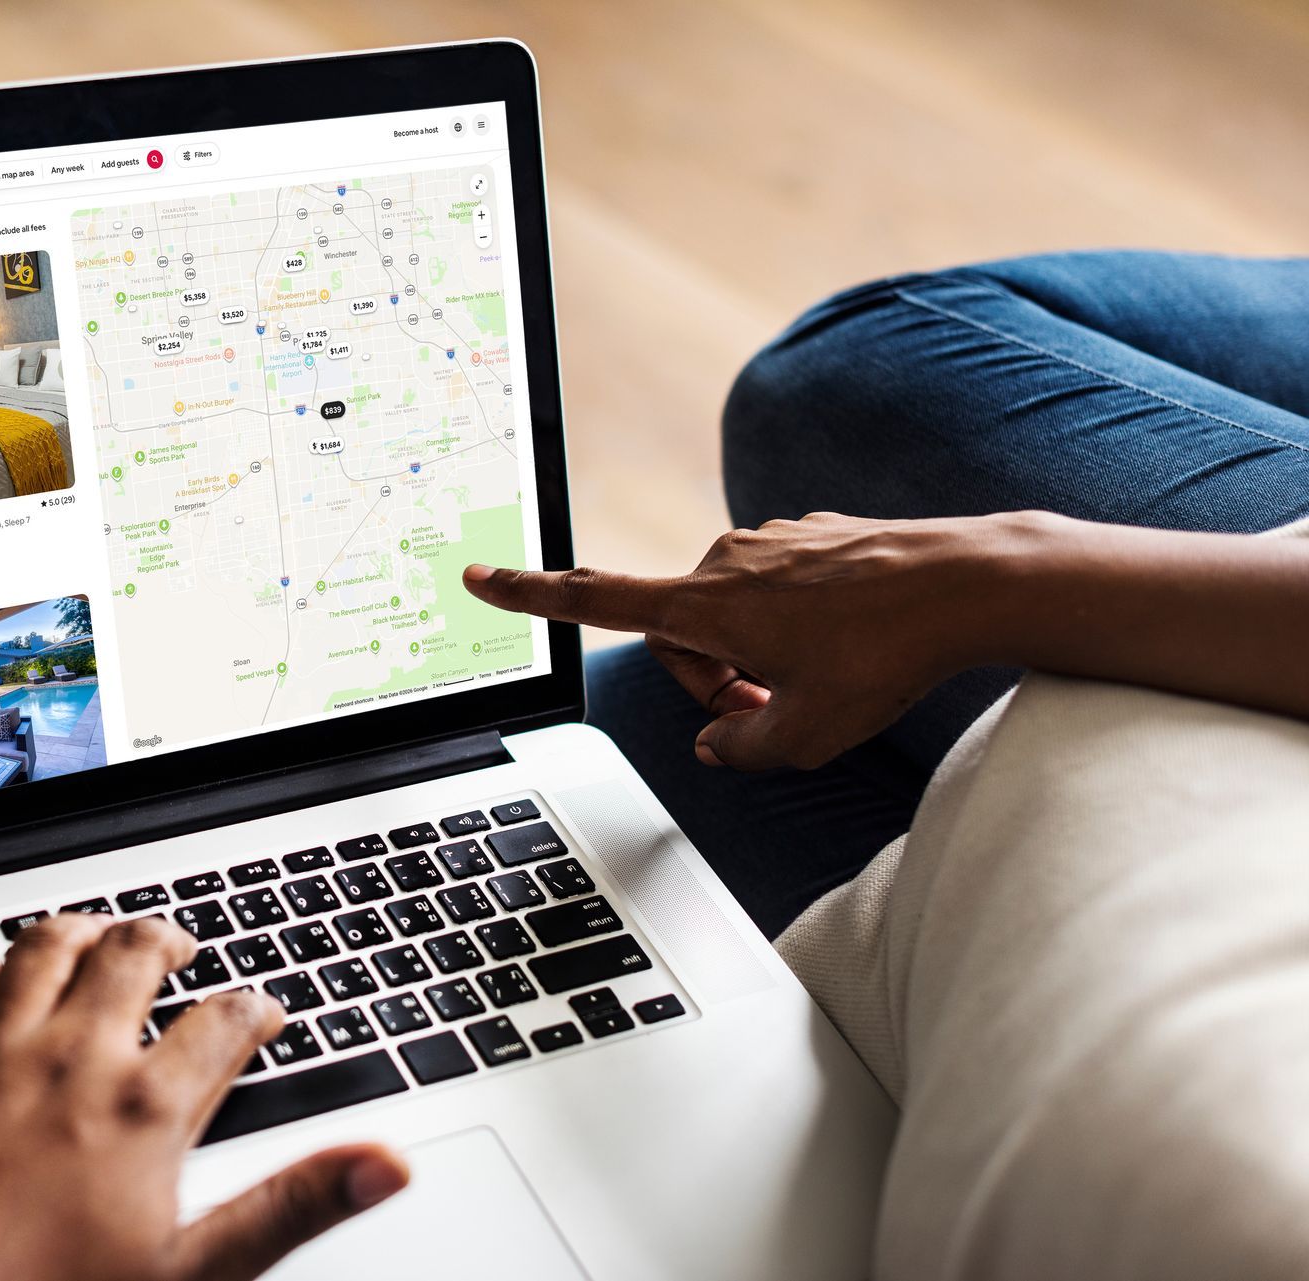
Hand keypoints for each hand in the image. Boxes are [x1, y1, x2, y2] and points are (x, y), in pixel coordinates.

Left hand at [0, 915, 409, 1280]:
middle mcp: (70, 1059)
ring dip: (79, 930)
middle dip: (166, 941)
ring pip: (42, 948)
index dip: (256, 1009)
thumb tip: (382, 1164)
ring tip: (100, 933)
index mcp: (144, 1107)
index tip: (264, 1014)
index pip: (225, 1022)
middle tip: (181, 949)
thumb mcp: (191, 1272)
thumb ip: (290, 1205)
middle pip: (133, 955)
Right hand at [465, 511, 1032, 769]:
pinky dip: (790, 628)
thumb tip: (719, 741)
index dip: (531, 597)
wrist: (969, 583)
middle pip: (678, 635)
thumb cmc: (885, 659)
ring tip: (815, 686)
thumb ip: (740, 750)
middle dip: (710, 681)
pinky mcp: (809, 536)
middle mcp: (725, 560)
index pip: (596, 601)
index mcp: (706, 604)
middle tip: (765, 716)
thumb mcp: (806, 737)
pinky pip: (774, 591)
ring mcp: (770, 542)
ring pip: (729, 613)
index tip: (478, 577)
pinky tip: (845, 644)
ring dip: (753, 656)